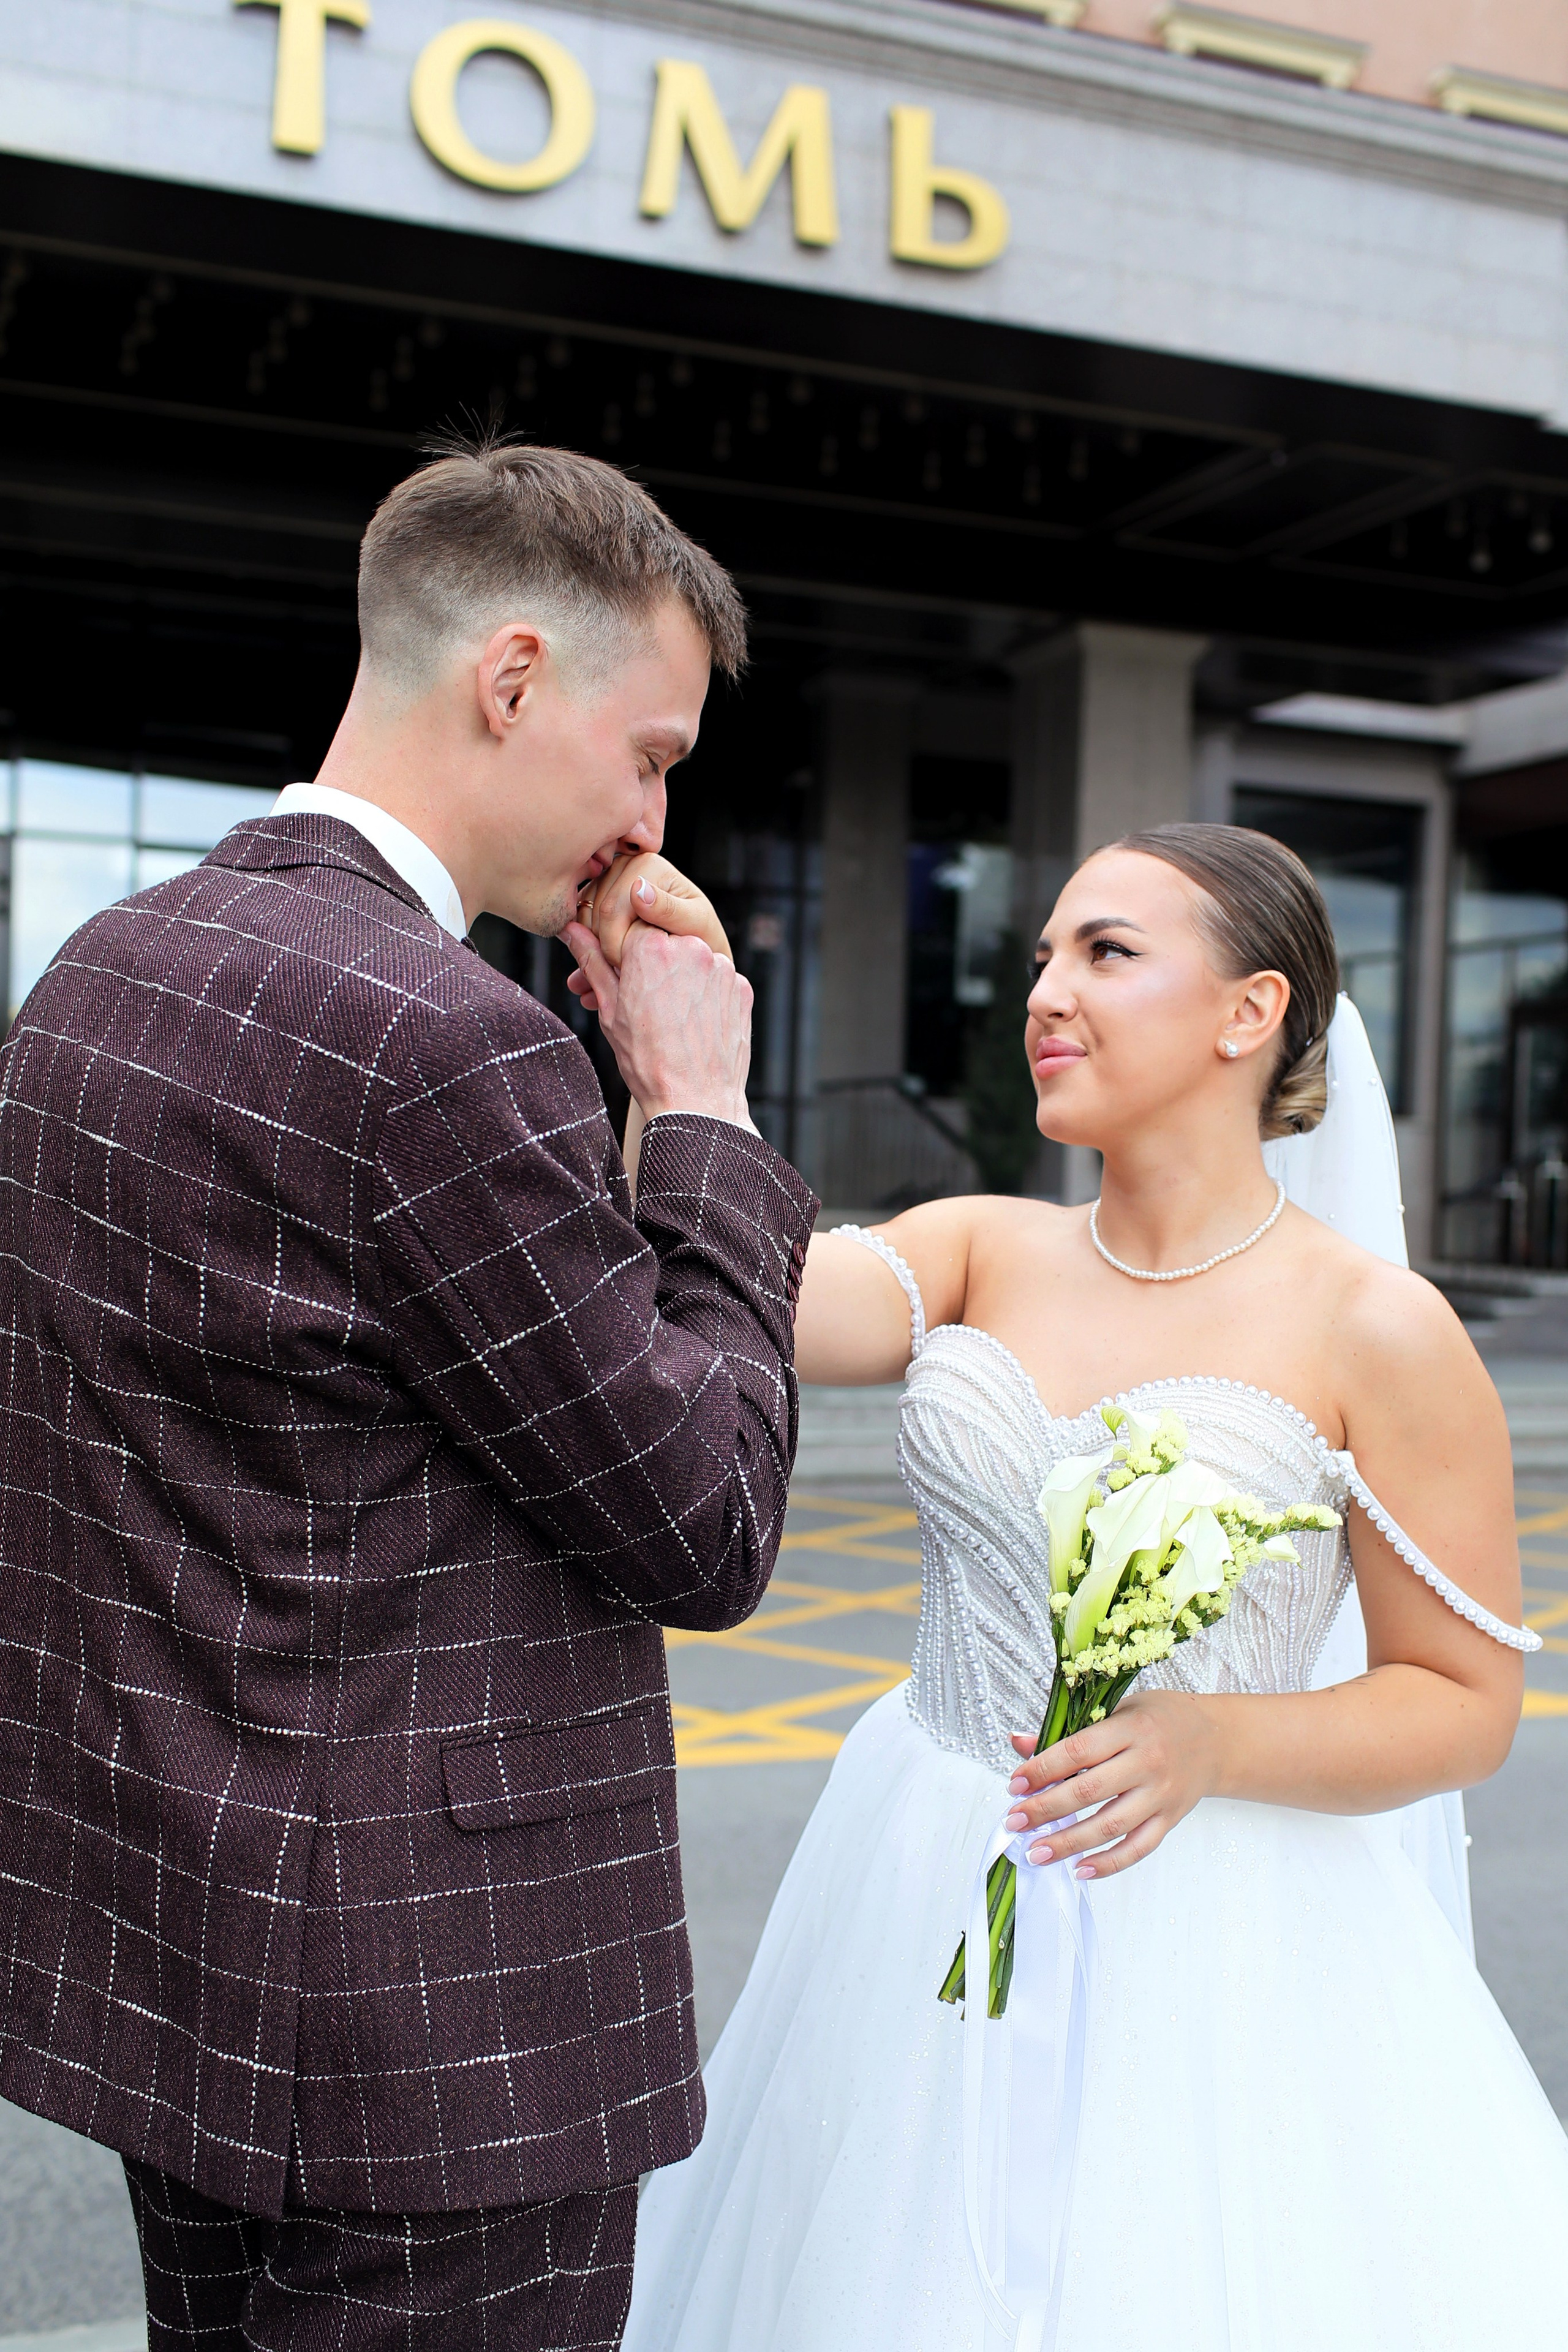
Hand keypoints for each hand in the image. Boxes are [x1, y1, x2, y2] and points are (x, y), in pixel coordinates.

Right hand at [560, 918, 754, 1129]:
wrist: (695, 1102)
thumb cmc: (647, 1061)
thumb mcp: (610, 1010)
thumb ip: (593, 963)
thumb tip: (572, 930)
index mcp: (651, 948)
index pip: (631, 928)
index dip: (625, 954)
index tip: (623, 976)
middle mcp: (691, 947)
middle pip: (665, 940)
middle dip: (654, 963)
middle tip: (647, 1000)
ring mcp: (722, 968)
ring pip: (694, 958)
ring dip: (682, 977)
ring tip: (672, 1017)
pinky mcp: (742, 988)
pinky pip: (718, 980)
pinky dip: (707, 995)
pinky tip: (695, 1023)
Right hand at [566, 853, 729, 1013]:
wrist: (698, 949)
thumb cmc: (704, 939)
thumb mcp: (695, 925)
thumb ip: (668, 910)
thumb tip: (637, 888)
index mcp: (648, 865)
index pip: (611, 911)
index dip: (616, 949)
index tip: (634, 975)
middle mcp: (625, 865)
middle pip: (593, 915)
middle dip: (604, 953)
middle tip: (625, 978)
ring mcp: (608, 880)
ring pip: (581, 922)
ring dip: (593, 956)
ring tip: (615, 980)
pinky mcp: (597, 897)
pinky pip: (579, 927)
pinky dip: (588, 954)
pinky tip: (599, 978)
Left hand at [1000, 1690, 1222, 1879]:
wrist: (1217, 1739)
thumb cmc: (1161, 1718)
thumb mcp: (1117, 1709)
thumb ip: (1070, 1731)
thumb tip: (1019, 1743)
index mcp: (1131, 1728)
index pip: (1079, 1750)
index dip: (1043, 1768)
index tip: (1015, 1783)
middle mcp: (1148, 1763)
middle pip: (1089, 1791)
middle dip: (1046, 1808)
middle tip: (1014, 1821)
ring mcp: (1161, 1795)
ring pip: (1110, 1826)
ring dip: (1068, 1842)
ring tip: (1035, 1852)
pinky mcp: (1170, 1819)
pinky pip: (1138, 1848)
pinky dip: (1109, 1863)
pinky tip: (1080, 1869)